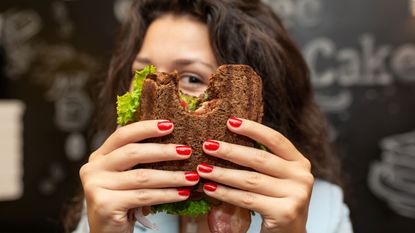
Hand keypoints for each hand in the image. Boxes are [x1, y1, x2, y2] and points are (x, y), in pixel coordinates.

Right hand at [79, 120, 198, 232]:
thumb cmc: (124, 203)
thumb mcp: (128, 177)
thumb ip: (140, 160)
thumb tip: (175, 142)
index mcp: (100, 156)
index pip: (123, 134)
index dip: (146, 128)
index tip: (170, 124)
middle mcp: (93, 168)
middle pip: (132, 152)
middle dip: (163, 151)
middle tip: (187, 151)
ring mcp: (96, 186)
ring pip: (142, 176)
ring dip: (171, 176)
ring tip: (192, 177)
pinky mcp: (104, 204)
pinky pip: (143, 196)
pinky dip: (166, 195)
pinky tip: (182, 194)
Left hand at [197, 117, 313, 232]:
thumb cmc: (276, 202)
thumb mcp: (276, 178)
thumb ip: (262, 161)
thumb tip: (225, 140)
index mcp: (300, 162)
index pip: (276, 139)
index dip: (252, 128)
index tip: (230, 121)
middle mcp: (302, 176)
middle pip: (260, 158)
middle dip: (230, 151)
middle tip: (207, 145)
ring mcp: (296, 195)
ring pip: (250, 180)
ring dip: (222, 173)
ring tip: (202, 169)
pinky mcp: (285, 212)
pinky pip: (247, 199)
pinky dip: (225, 193)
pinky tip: (210, 189)